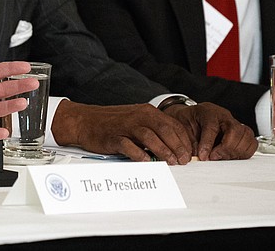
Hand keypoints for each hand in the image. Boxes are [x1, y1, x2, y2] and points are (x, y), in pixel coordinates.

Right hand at [50, 101, 193, 164]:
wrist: (84, 120)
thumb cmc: (112, 123)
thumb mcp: (136, 121)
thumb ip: (154, 130)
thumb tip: (174, 147)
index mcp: (146, 111)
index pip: (172, 124)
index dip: (184, 140)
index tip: (189, 153)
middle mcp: (138, 116)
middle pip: (164, 129)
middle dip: (177, 146)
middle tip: (183, 161)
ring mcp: (125, 126)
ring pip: (149, 137)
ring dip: (163, 151)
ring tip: (170, 163)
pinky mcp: (113, 137)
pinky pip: (128, 146)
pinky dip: (138, 154)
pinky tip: (145, 162)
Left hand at [165, 102, 255, 160]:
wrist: (190, 117)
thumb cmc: (187, 121)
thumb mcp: (182, 128)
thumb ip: (189, 141)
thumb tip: (197, 157)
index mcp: (207, 112)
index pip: (212, 127)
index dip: (208, 144)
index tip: (204, 157)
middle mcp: (224, 116)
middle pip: (235, 130)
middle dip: (225, 148)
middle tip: (214, 157)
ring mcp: (234, 123)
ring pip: (246, 136)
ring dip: (236, 151)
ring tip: (223, 157)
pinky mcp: (241, 132)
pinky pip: (251, 142)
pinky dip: (244, 152)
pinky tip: (231, 156)